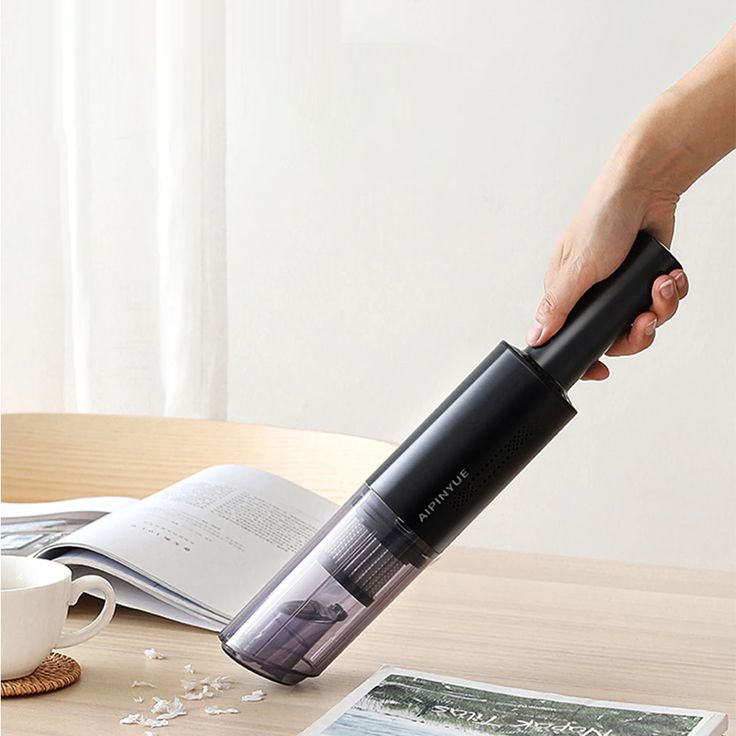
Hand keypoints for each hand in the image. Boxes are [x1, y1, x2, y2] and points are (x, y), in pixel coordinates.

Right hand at [526, 158, 688, 380]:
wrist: (644, 187)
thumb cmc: (601, 219)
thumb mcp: (575, 269)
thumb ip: (556, 307)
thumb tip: (535, 337)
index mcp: (568, 293)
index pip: (572, 337)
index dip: (589, 356)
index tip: (603, 371)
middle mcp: (594, 293)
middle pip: (617, 336)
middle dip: (637, 333)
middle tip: (644, 320)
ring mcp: (623, 286)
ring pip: (645, 321)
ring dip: (660, 308)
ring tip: (661, 286)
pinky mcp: (647, 277)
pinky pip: (664, 301)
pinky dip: (672, 292)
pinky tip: (668, 275)